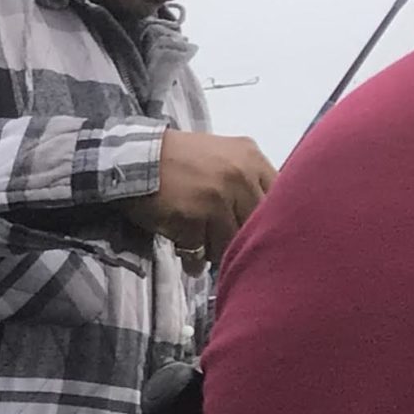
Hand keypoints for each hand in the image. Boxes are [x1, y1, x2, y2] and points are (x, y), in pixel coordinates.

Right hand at [120, 131, 275, 260]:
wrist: (135, 159)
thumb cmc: (177, 159)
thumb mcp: (222, 154)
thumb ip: (247, 176)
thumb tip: (264, 215)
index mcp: (251, 158)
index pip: (278, 200)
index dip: (265, 221)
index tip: (253, 232)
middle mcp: (240, 176)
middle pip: (255, 225)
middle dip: (239, 239)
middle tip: (224, 245)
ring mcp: (217, 197)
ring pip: (230, 241)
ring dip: (215, 251)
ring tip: (202, 250)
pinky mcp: (193, 216)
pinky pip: (201, 250)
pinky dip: (193, 258)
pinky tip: (187, 254)